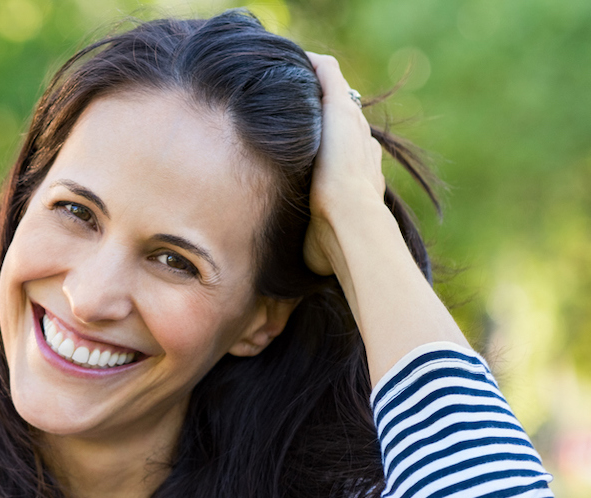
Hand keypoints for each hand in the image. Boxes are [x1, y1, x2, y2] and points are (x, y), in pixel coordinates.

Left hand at [302, 52, 387, 277]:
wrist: (352, 228)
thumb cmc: (338, 249)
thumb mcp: (320, 248)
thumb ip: (313, 247)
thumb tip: (298, 280)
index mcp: (361, 179)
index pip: (351, 154)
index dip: (330, 149)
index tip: (308, 147)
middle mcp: (361, 149)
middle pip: (345, 121)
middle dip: (322, 114)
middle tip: (295, 108)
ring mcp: (353, 129)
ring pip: (338, 95)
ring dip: (316, 88)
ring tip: (291, 82)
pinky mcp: (342, 111)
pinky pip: (329, 76)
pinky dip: (316, 67)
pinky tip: (297, 62)